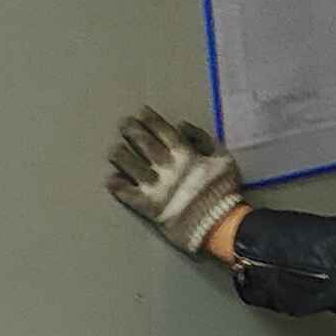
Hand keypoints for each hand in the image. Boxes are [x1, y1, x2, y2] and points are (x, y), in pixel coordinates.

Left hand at [107, 108, 244, 256]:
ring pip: (129, 165)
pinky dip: (118, 186)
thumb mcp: (222, 158)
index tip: (141, 112)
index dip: (150, 120)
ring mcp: (155, 187)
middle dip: (132, 130)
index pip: (163, 131)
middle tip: (123, 123)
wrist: (219, 223)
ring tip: (115, 149)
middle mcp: (166, 167)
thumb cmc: (224, 189)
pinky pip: (127, 194)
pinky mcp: (147, 206)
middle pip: (143, 143)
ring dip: (120, 155)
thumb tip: (180, 125)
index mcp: (185, 154)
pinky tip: (111, 179)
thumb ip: (202, 139)